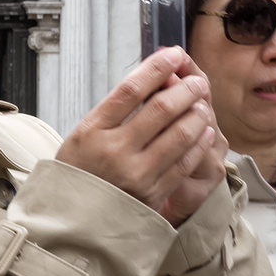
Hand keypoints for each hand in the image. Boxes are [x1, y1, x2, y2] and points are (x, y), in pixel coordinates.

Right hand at [56, 48, 216, 225]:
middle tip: (196, 81)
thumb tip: (150, 80)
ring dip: (197, 114)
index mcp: (92, 131)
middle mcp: (114, 150)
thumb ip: (113, 112)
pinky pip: (184, 162)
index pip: (131, 89)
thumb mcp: (83, 136)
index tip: (173, 54)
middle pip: (161, 109)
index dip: (156, 68)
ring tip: (201, 105)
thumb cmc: (78, 174)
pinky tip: (203, 132)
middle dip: (185, 89)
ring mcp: (135, 173)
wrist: (72, 221)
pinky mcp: (152, 193)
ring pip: (179, 134)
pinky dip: (198, 143)